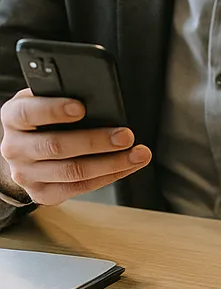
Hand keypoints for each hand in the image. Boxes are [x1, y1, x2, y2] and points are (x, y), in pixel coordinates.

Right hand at [0, 89, 150, 205]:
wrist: (24, 148)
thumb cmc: (44, 118)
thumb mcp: (46, 98)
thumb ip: (64, 94)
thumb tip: (101, 96)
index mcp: (13, 117)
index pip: (27, 113)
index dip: (54, 110)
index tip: (82, 108)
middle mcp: (14, 148)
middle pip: (56, 146)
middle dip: (96, 141)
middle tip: (126, 135)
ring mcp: (26, 174)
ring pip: (72, 172)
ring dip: (111, 163)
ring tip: (138, 154)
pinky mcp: (41, 193)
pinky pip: (79, 188)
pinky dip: (109, 176)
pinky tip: (127, 166)